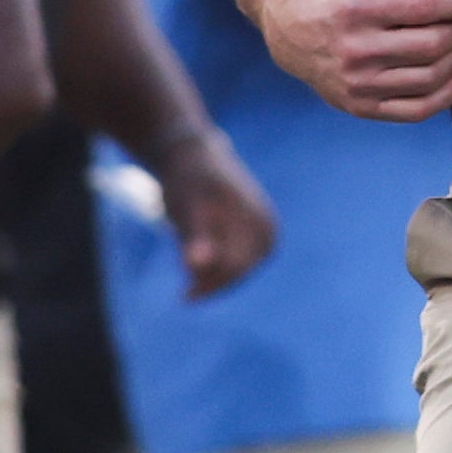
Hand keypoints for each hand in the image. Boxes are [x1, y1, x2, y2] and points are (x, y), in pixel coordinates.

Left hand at [153, 127, 274, 297]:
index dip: (211, 285)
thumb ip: (196, 237)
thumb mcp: (187, 207)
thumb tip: (197, 266)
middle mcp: (268, 230)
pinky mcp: (256, 236)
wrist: (191, 155)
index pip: (237, 269)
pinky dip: (216, 266)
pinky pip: (236, 263)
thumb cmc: (186, 181)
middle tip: (183, 288)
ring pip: (238, 270)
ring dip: (212, 274)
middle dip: (212, 281)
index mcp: (258, 223)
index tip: (184, 297)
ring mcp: (265, 233)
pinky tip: (197, 252)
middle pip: (240, 272)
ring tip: (188, 252)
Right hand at [264, 0, 451, 119]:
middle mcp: (356, 48)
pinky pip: (418, 110)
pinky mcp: (362, 107)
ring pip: (430, 78)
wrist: (292, 27)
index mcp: (358, 8)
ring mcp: (358, 83)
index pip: (425, 7)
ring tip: (451, 46)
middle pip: (433, 45)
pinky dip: (446, 95)